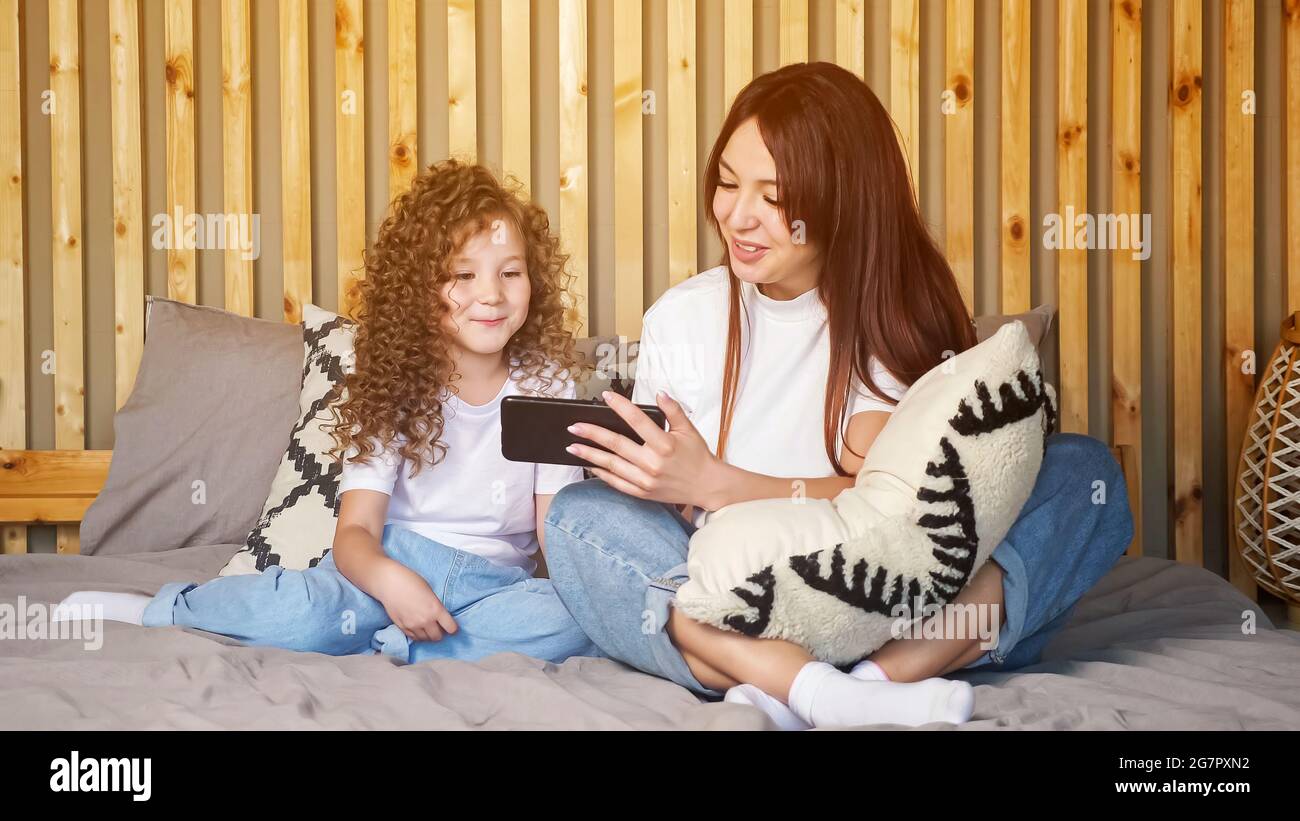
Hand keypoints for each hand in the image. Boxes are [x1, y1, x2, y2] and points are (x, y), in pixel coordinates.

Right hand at [375, 562, 457, 642]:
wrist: (389, 583)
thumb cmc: (411, 581)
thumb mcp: (430, 592)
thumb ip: (436, 606)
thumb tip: (439, 616)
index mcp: (436, 609)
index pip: (451, 628)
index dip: (453, 628)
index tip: (452, 627)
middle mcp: (426, 620)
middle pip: (438, 637)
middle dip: (441, 633)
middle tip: (439, 628)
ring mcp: (413, 626)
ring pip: (425, 639)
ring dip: (429, 635)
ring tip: (428, 628)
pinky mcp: (402, 627)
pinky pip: (414, 638)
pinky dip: (418, 635)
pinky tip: (419, 629)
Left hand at [566, 390, 731, 509]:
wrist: (707, 486)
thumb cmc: (698, 456)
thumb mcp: (689, 430)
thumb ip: (673, 410)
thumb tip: (659, 393)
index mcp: (665, 445)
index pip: (637, 421)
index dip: (621, 406)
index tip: (606, 396)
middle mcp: (653, 463)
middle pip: (617, 444)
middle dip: (592, 434)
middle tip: (574, 426)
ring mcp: (646, 480)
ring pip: (611, 465)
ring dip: (590, 455)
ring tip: (572, 446)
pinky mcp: (642, 493)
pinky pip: (617, 483)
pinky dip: (601, 474)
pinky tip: (589, 465)